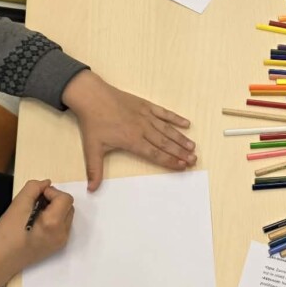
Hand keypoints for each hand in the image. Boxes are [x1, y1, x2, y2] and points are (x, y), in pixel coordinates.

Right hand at [0, 179, 73, 286]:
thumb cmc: (6, 232)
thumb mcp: (17, 204)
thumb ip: (34, 188)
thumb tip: (47, 183)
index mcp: (54, 223)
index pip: (65, 198)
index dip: (52, 192)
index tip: (37, 196)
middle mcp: (62, 233)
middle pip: (69, 207)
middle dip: (55, 200)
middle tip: (36, 203)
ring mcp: (61, 242)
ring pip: (67, 216)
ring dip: (56, 210)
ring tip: (36, 214)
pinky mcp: (57, 247)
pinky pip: (63, 226)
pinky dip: (55, 220)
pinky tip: (38, 224)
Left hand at [61, 70, 195, 189]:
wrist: (92, 97)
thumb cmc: (93, 123)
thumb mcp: (91, 148)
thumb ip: (94, 170)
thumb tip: (91, 189)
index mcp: (132, 141)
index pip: (155, 154)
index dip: (170, 161)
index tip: (182, 166)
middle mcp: (143, 129)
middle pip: (165, 143)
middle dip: (180, 152)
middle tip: (194, 159)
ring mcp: (145, 116)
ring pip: (167, 130)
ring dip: (181, 138)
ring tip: (192, 146)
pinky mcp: (145, 105)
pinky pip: (164, 113)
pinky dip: (176, 118)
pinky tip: (186, 124)